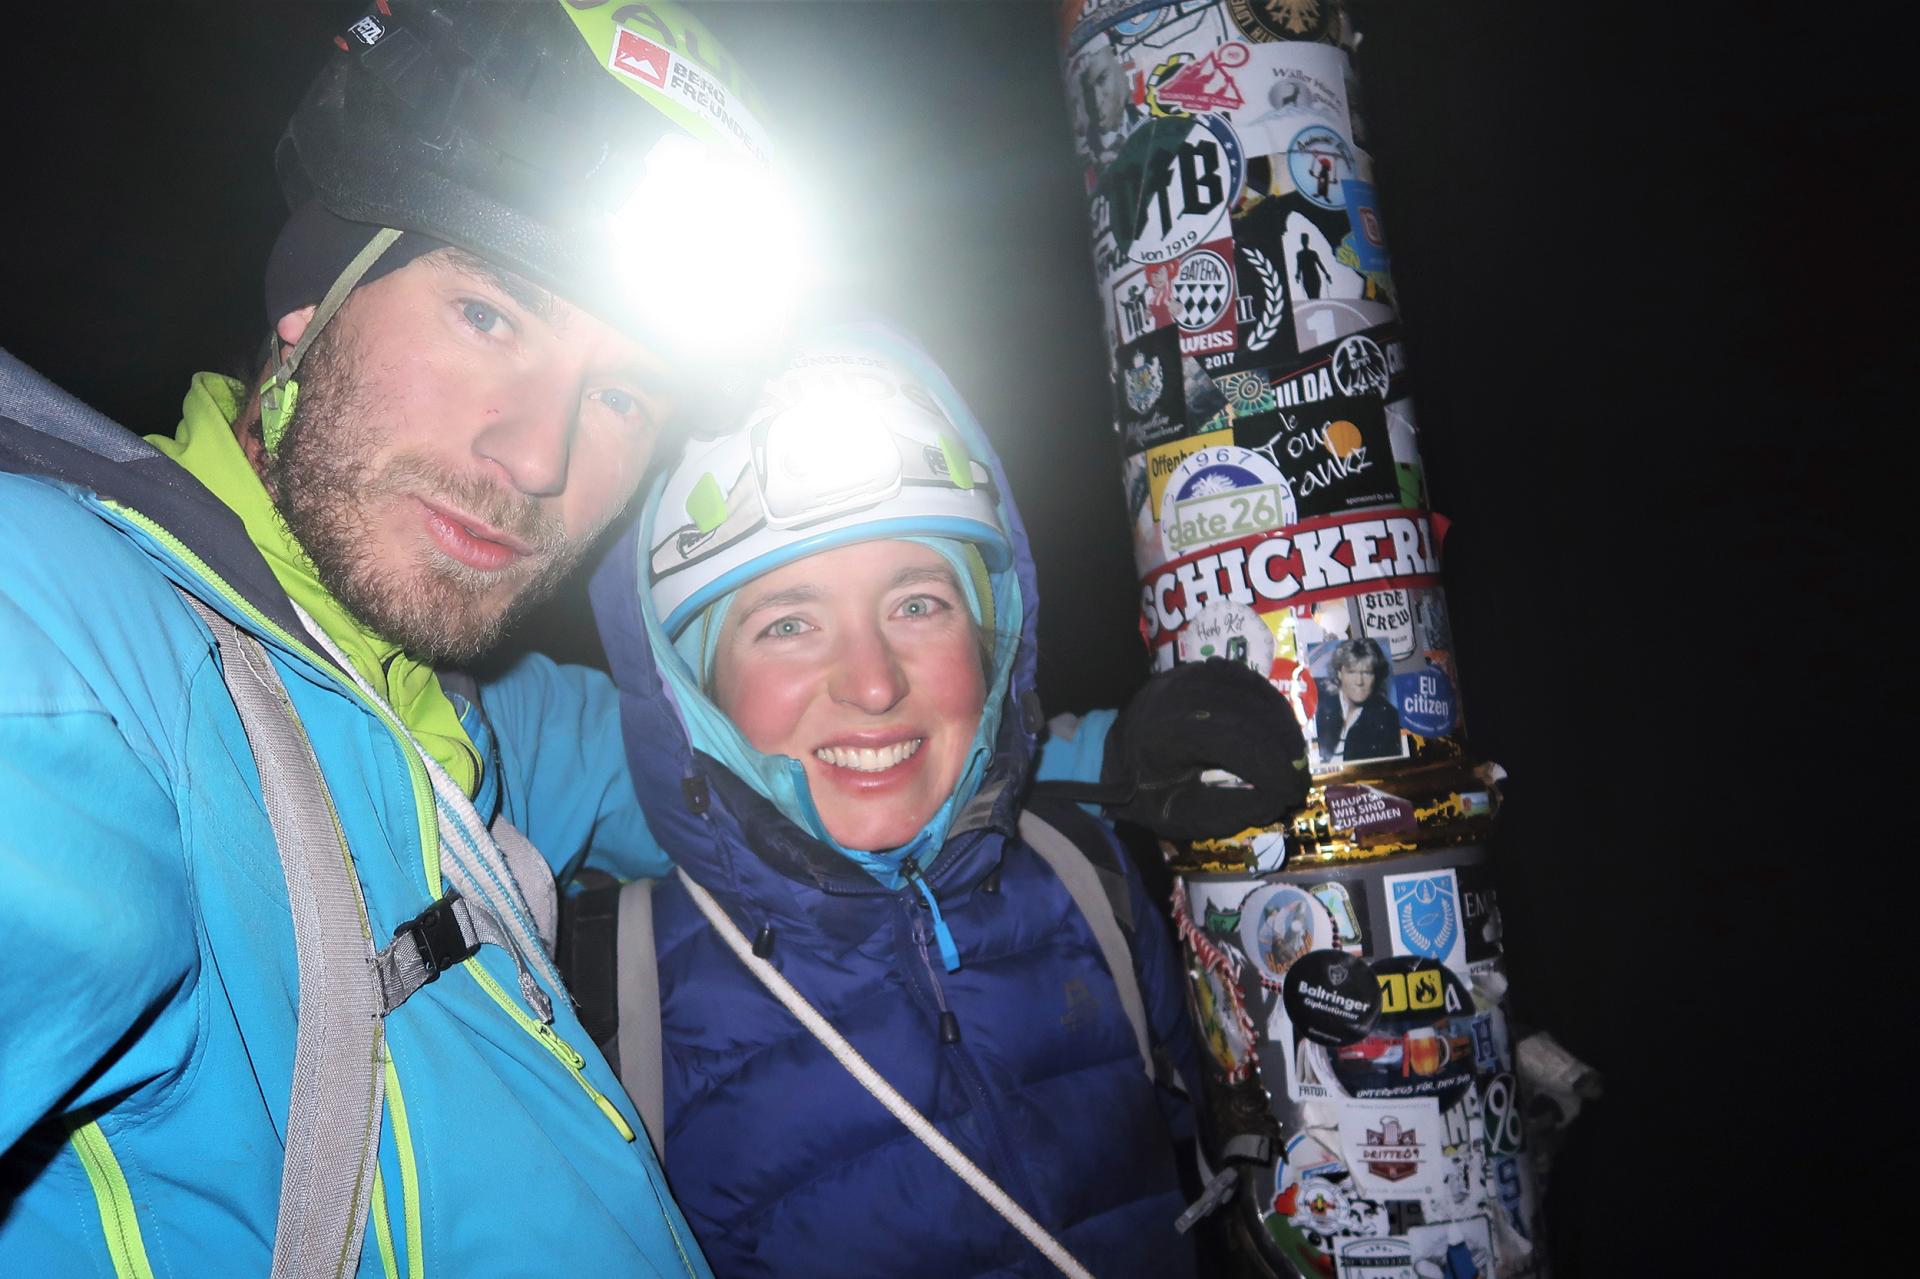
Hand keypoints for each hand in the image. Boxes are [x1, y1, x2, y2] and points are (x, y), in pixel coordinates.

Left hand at [1102, 659, 1308, 840]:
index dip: (1271, 768)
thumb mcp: (1180, 815)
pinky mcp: (1194, 671)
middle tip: (1300, 778)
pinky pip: (1242, 677)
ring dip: (1281, 724)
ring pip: (1250, 691)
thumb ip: (1230, 810)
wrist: (1108, 758)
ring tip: (1295, 757)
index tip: (1293, 793)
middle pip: (1248, 713)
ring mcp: (1186, 676)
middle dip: (1283, 748)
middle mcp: (1177, 695)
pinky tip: (1280, 727)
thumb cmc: (1143, 793)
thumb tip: (1277, 801)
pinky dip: (1267, 701)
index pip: (1235, 743)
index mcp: (1167, 733)